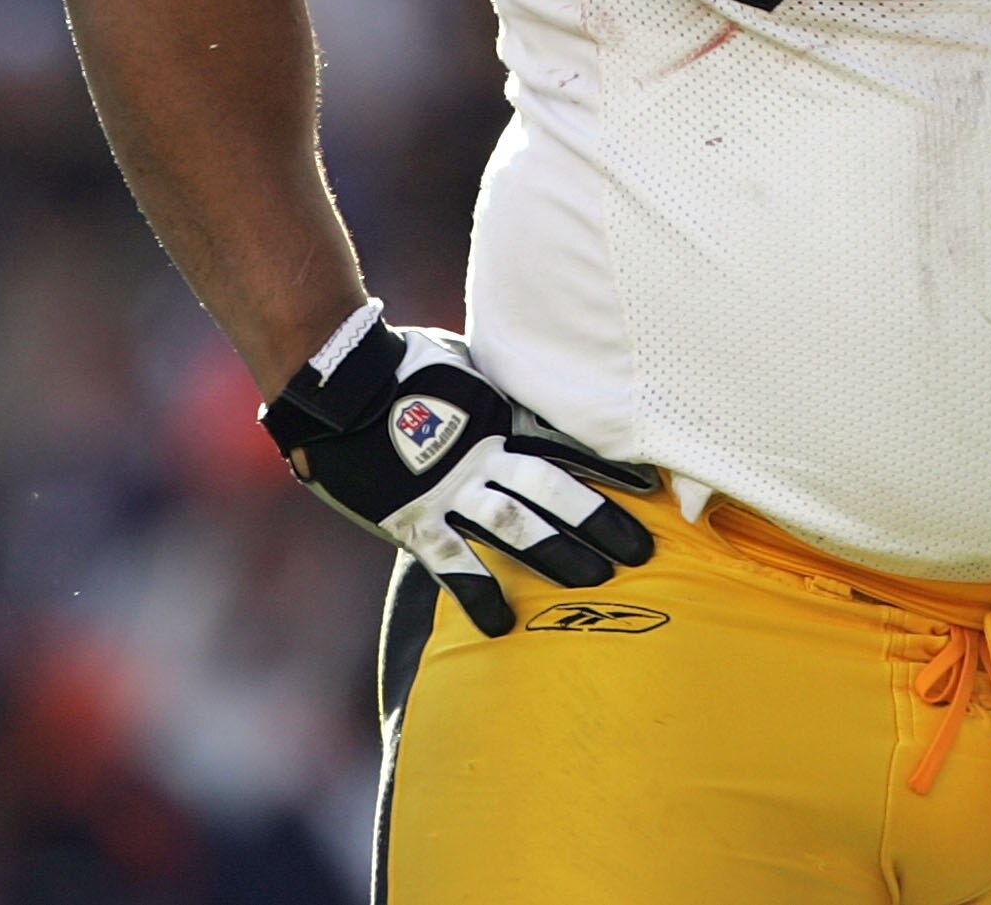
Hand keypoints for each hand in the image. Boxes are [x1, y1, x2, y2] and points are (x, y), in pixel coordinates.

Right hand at [258, 315, 658, 634]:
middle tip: (642, 552)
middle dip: (600, 521)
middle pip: (555, 491)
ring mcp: (450, 490)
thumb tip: (527, 375)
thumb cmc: (400, 364)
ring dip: (559, 557)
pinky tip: (502, 626)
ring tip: (597, 581)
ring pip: (517, 528)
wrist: (339, 386)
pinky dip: (479, 596)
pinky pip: (453, 564)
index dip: (610, 468)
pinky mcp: (415, 519)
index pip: (567, 445)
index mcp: (498, 417)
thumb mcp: (462, 364)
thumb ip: (496, 385)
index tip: (652, 488)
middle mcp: (484, 457)